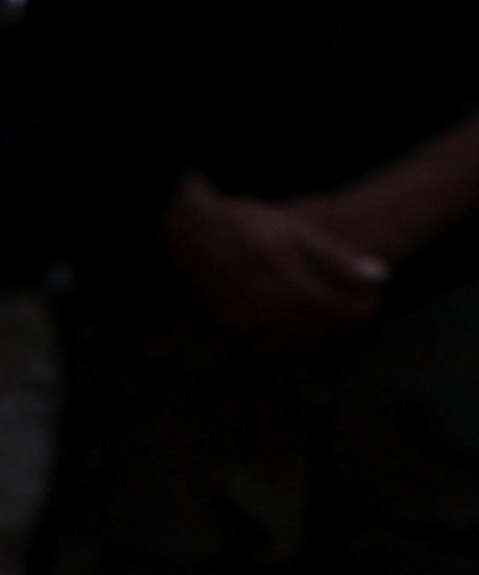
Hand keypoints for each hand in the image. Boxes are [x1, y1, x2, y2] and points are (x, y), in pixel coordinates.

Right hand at [166, 174, 390, 354]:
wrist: (192, 230)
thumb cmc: (248, 225)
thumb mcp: (299, 233)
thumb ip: (339, 260)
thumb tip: (381, 277)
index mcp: (299, 294)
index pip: (349, 314)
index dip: (368, 308)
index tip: (375, 297)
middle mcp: (278, 319)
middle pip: (328, 335)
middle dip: (349, 326)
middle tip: (357, 310)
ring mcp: (254, 328)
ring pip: (302, 348)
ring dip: (323, 340)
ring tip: (332, 322)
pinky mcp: (234, 330)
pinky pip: (273, 349)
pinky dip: (293, 345)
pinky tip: (297, 330)